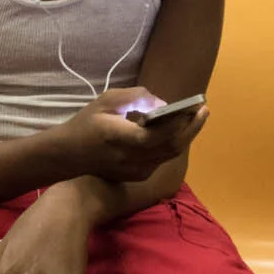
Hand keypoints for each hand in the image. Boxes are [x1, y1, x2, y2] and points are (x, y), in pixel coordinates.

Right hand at [51, 88, 208, 185]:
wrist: (70, 155)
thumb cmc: (87, 123)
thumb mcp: (107, 101)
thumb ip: (136, 98)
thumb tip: (163, 104)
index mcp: (121, 139)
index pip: (158, 135)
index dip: (179, 122)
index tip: (193, 106)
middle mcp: (132, 159)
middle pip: (171, 147)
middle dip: (191, 128)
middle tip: (203, 110)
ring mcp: (136, 171)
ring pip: (170, 154)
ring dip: (185, 136)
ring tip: (196, 117)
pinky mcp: (139, 175)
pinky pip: (162, 159)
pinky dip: (172, 144)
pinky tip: (177, 130)